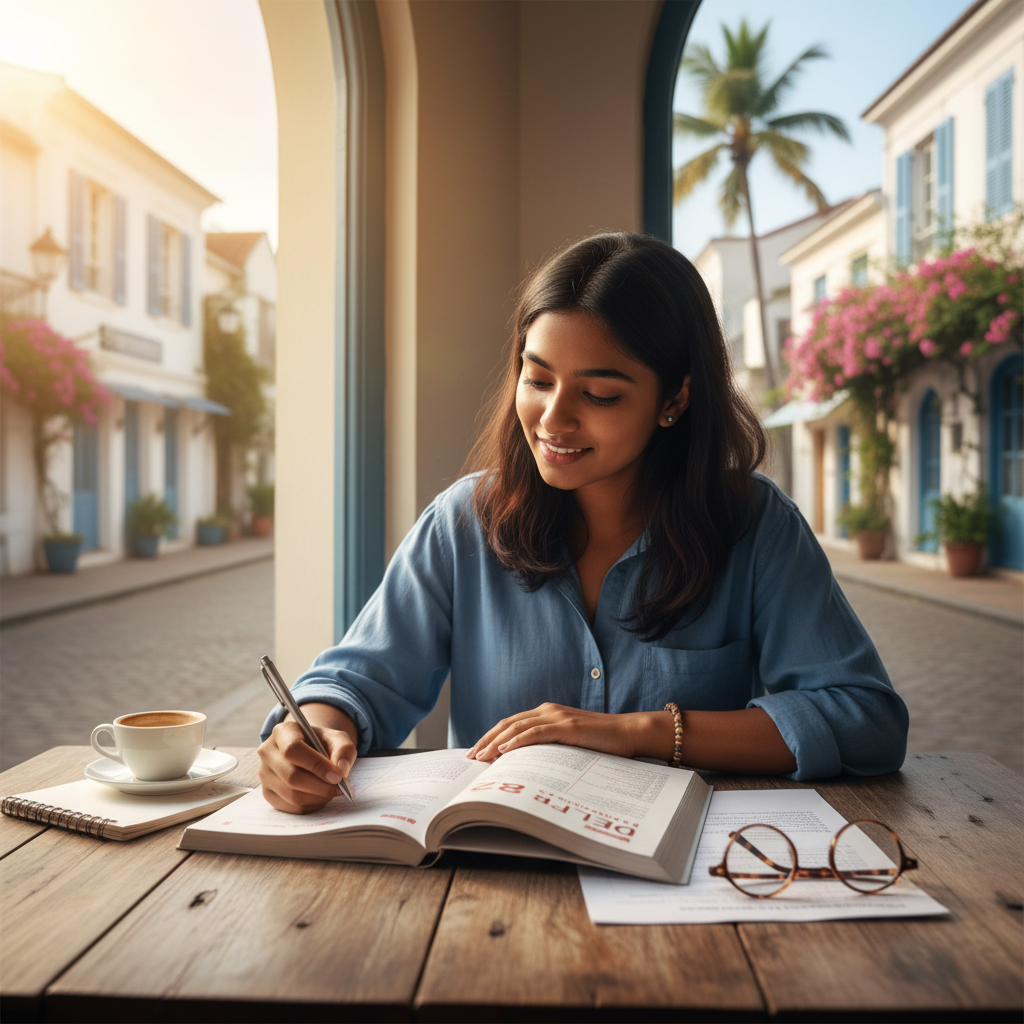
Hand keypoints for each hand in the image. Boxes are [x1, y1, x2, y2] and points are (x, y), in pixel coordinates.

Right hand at [258, 707, 358, 812]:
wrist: (309, 751)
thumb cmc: (322, 743)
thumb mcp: (337, 738)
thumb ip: (344, 750)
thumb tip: (341, 770)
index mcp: (282, 732)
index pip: (293, 749)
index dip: (316, 765)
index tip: (337, 776)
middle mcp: (268, 752)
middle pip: (292, 776)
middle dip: (321, 786)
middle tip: (340, 788)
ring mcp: (264, 774)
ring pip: (292, 795)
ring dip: (318, 797)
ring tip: (331, 790)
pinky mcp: (267, 793)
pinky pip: (291, 807)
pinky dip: (311, 805)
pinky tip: (320, 795)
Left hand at [466, 703, 665, 761]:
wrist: (629, 733)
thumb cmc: (602, 742)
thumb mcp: (569, 744)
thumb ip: (550, 746)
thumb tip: (527, 765)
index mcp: (547, 713)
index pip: (511, 723)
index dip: (491, 736)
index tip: (476, 752)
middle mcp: (548, 710)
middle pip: (508, 724)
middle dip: (486, 740)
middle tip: (470, 757)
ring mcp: (557, 717)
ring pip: (517, 727)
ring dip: (496, 742)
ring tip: (480, 757)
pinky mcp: (567, 726)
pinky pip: (536, 732)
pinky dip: (517, 741)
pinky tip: (504, 751)